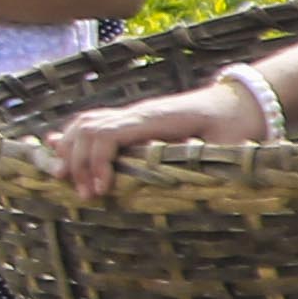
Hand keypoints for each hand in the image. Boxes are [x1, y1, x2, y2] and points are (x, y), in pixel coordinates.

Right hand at [55, 82, 271, 196]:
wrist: (240, 102)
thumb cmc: (235, 127)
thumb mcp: (226, 146)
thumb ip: (202, 157)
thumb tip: (181, 176)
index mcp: (155, 118)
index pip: (107, 133)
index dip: (97, 162)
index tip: (102, 192)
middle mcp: (138, 112)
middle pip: (87, 128)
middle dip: (77, 161)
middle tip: (85, 196)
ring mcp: (133, 114)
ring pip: (84, 123)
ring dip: (69, 151)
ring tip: (66, 180)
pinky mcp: (133, 121)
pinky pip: (92, 123)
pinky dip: (71, 139)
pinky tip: (57, 152)